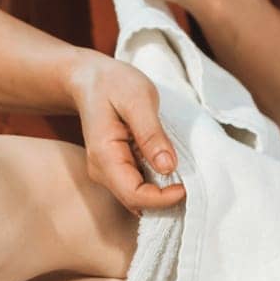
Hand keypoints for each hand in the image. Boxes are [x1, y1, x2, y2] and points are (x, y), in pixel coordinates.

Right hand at [68, 53, 185, 211]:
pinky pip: (137, 186)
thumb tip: (168, 167)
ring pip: (137, 197)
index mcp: (104, 156)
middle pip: (136, 201)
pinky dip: (156, 184)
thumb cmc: (112, 83)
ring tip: (183, 173)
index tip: (186, 187)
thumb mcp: (138, 99)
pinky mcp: (115, 169)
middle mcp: (101, 171)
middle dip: (164, 198)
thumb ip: (151, 134)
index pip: (134, 194)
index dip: (162, 199)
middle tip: (191, 181)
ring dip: (161, 193)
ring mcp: (107, 173)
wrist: (88, 79)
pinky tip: (169, 167)